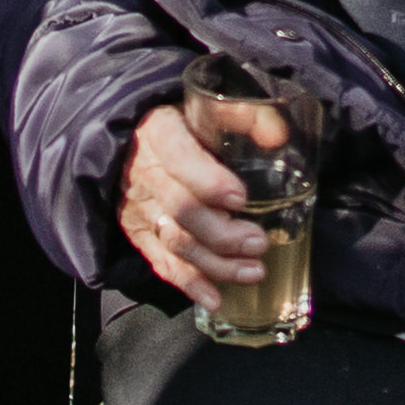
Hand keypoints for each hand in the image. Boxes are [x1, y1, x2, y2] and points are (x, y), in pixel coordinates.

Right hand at [119, 101, 274, 308]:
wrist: (126, 140)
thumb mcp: (204, 105)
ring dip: (217, 263)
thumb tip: (277, 136)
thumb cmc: (180, 123)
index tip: (241, 197)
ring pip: (176, 243)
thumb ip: (244, 114)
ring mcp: (141, 210)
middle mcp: (146, 175)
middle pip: (183, 211)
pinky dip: (189, 285)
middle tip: (259, 242)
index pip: (180, 160)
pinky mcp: (139, 235)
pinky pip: (162, 264)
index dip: (209, 181)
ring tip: (254, 271)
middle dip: (224, 233)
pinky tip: (217, 299)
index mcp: (160, 135)